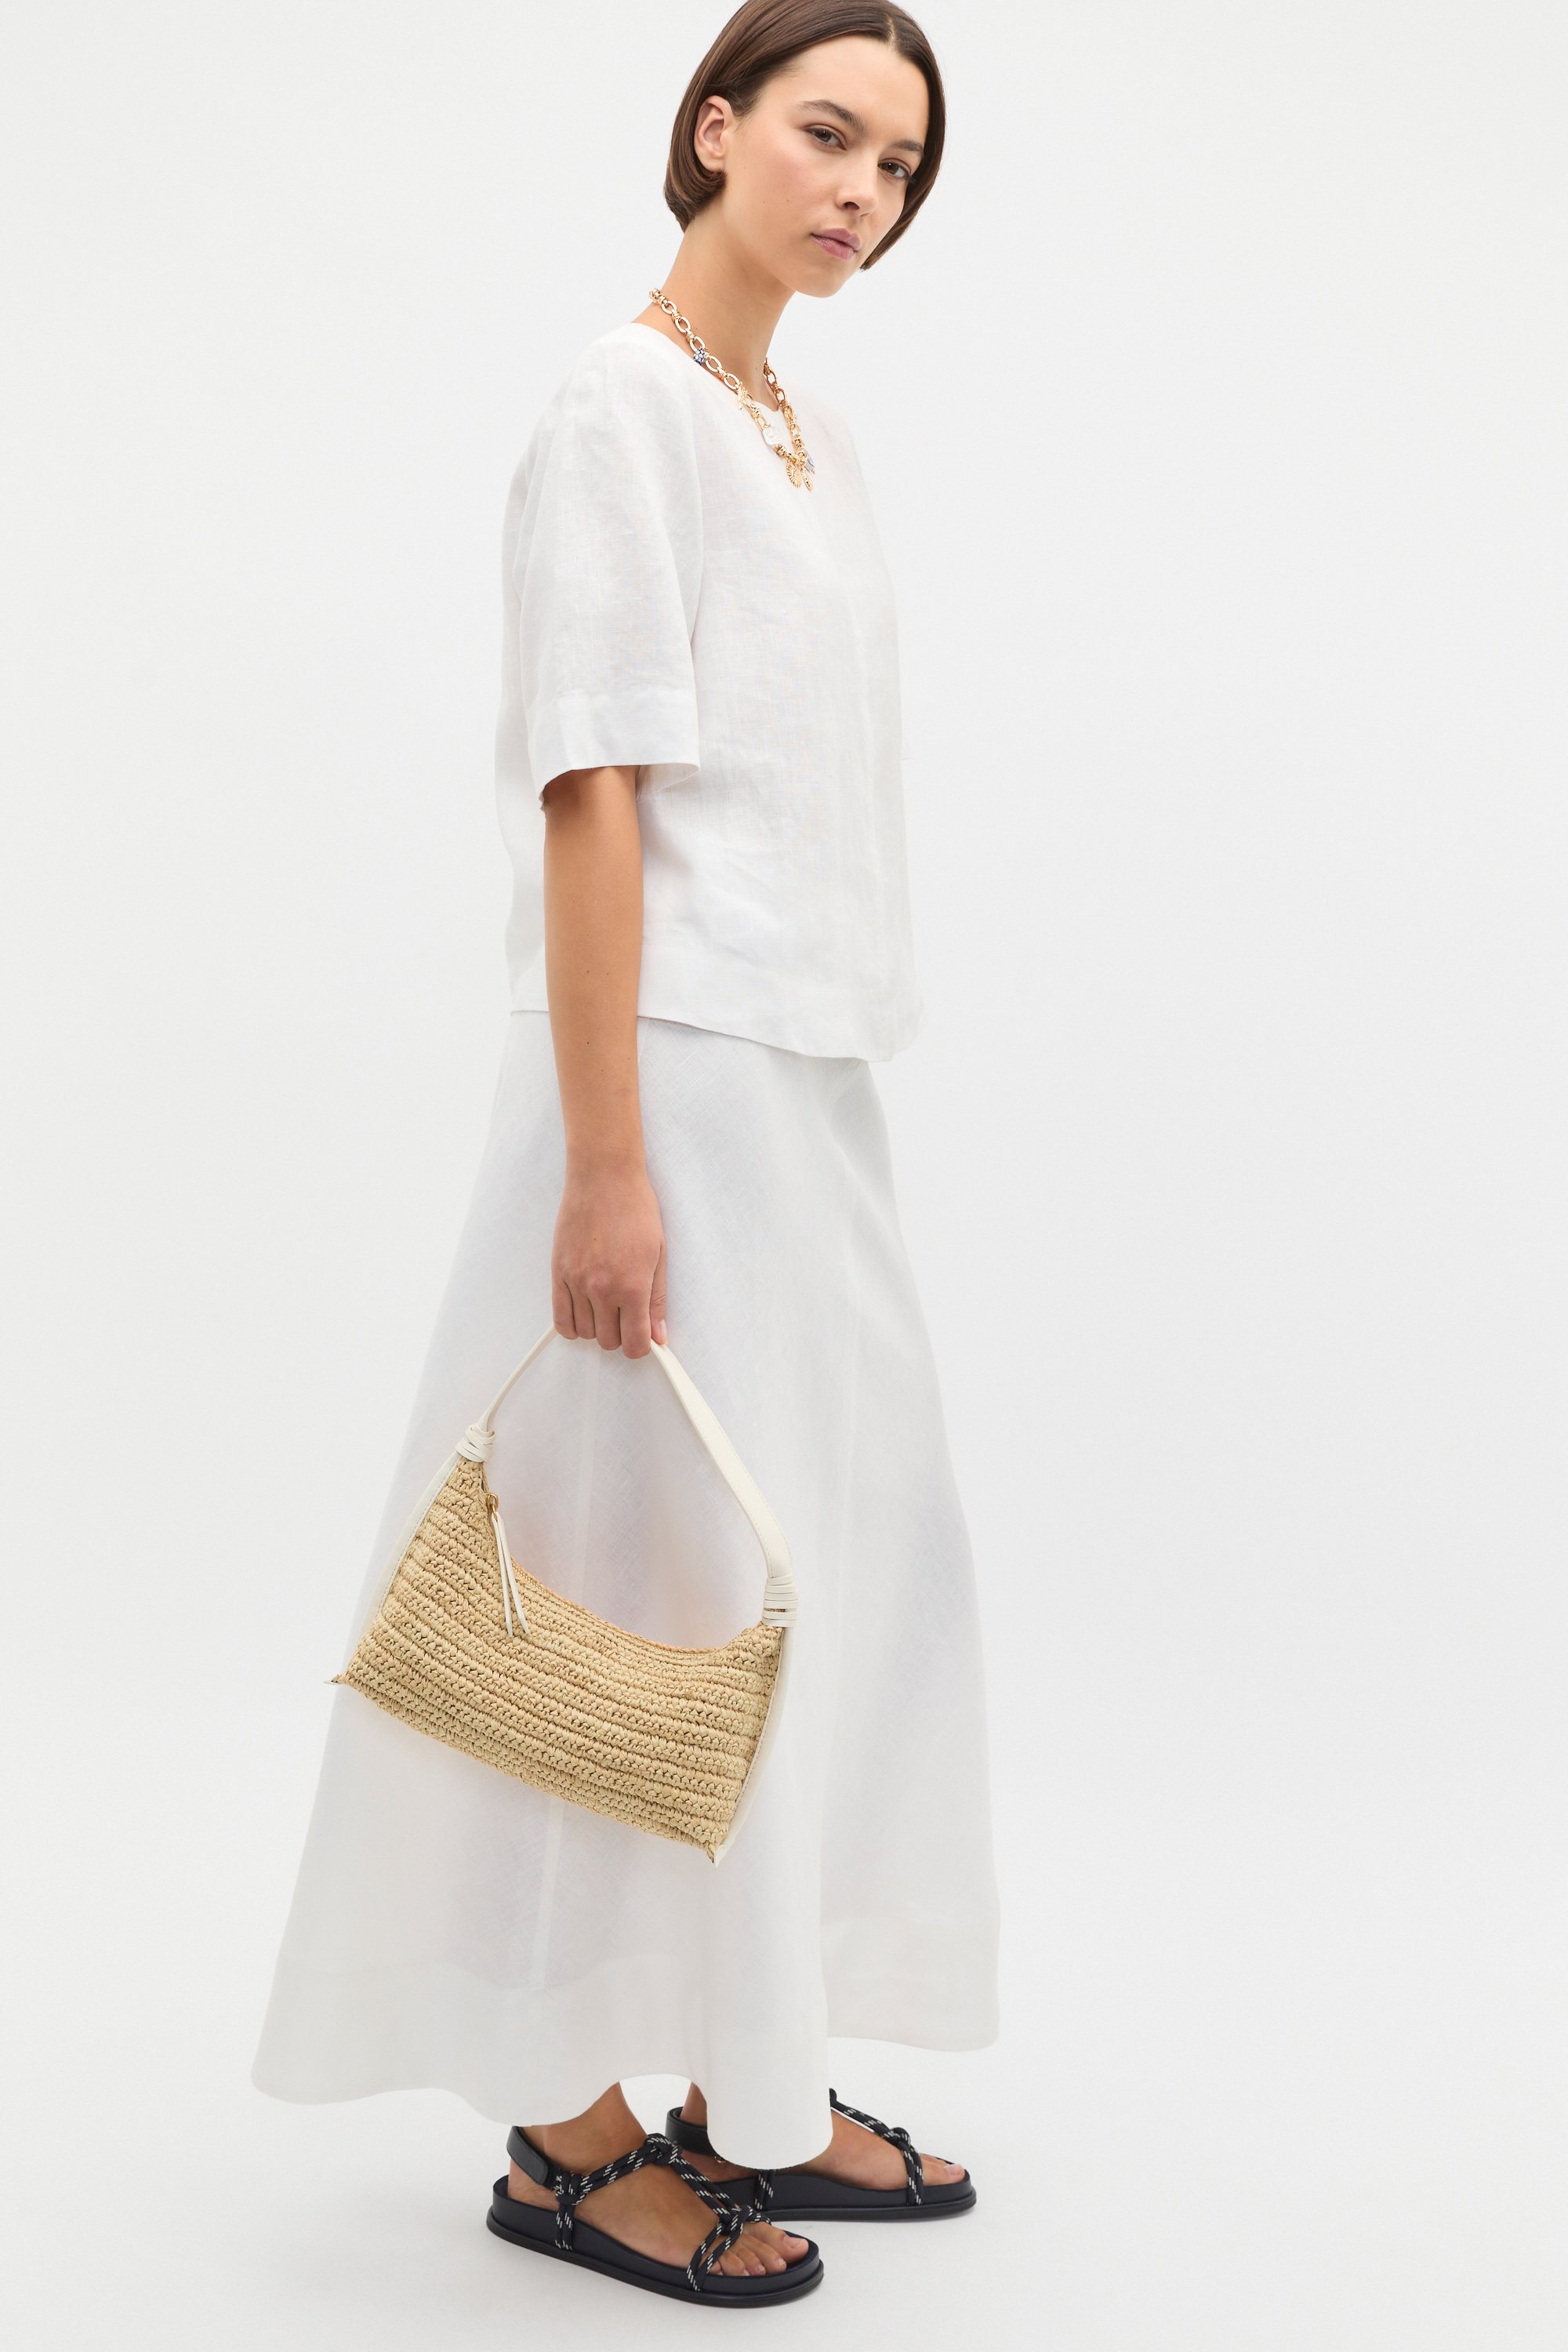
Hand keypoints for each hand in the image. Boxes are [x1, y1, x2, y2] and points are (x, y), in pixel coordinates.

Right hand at [551, 1161, 668, 1357]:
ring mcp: (577, 1282)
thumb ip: (657, 1300)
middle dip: (621, 1335)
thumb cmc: (635, 1208)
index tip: (643, 1340)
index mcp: (632, 1285)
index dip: (641, 1347)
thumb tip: (658, 1334)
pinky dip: (572, 1325)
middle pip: (608, 1341)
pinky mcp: (558, 1273)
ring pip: (584, 1333)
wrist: (604, 1178)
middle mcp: (602, 1289)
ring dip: (597, 1328)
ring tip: (607, 1308)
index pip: (634, 1343)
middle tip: (628, 1317)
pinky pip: (560, 1318)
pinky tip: (584, 1314)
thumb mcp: (658, 1255)